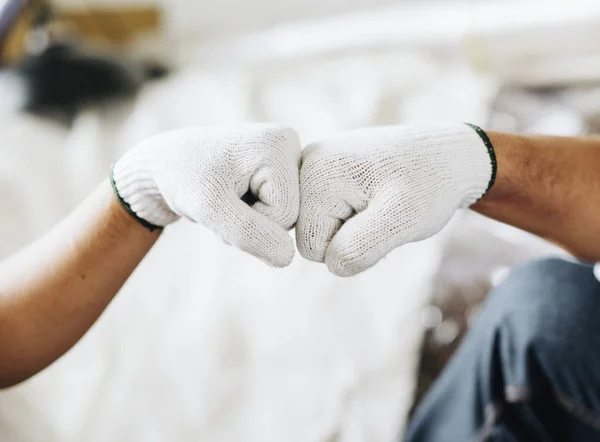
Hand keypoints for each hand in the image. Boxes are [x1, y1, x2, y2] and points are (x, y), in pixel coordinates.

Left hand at [112, 124, 300, 266]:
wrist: (164, 164)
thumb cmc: (183, 179)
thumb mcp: (210, 207)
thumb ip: (250, 233)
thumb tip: (287, 258)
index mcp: (281, 142)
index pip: (286, 213)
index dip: (251, 220)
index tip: (222, 196)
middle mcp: (290, 145)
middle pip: (290, 216)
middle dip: (253, 221)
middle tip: (222, 201)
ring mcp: (286, 157)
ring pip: (284, 219)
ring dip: (250, 221)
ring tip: (226, 198)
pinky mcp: (279, 170)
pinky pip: (278, 213)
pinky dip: (251, 216)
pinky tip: (233, 197)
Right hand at [296, 124, 495, 275]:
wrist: (451, 156)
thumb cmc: (430, 186)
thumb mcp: (401, 220)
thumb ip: (359, 247)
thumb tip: (331, 264)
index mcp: (316, 174)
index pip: (311, 248)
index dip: (350, 246)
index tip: (382, 217)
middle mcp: (305, 163)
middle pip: (310, 238)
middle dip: (348, 237)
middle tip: (383, 211)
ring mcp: (313, 164)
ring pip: (320, 228)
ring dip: (351, 228)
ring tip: (380, 203)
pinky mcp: (324, 170)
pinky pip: (327, 214)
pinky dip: (351, 216)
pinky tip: (373, 197)